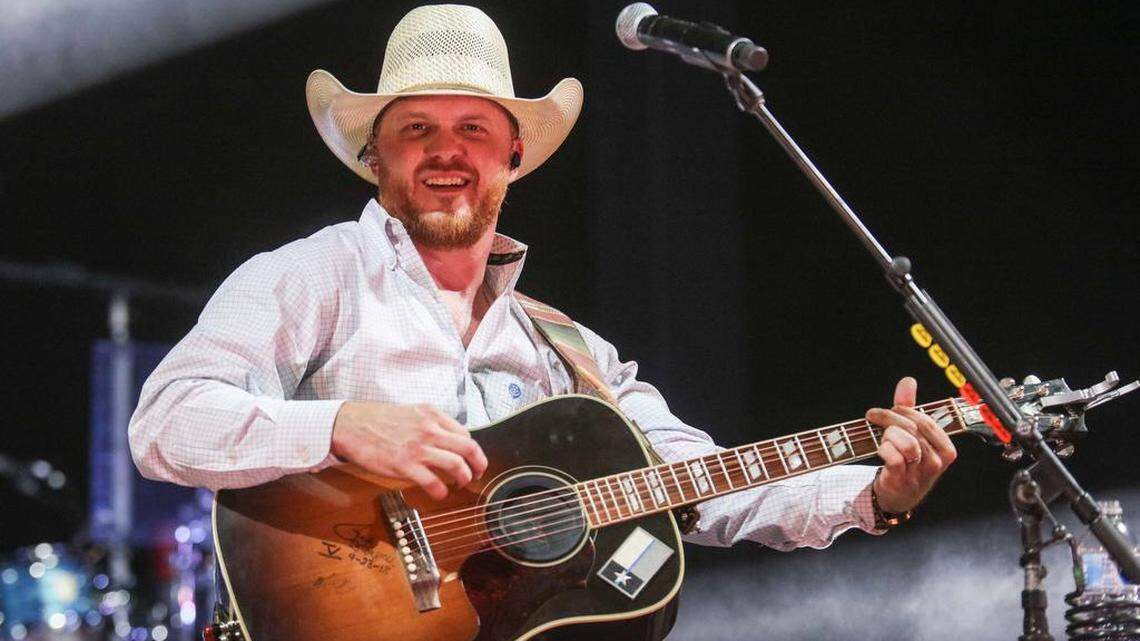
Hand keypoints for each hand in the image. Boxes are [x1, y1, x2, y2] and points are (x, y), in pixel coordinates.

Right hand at [331, 401, 487, 500]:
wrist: (351, 425)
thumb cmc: (378, 420)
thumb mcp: (412, 412)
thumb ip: (432, 424)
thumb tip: (450, 440)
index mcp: (433, 415)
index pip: (465, 435)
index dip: (472, 451)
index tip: (471, 460)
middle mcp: (430, 430)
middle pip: (469, 449)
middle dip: (478, 466)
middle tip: (476, 475)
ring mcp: (418, 448)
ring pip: (457, 466)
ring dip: (464, 478)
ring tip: (459, 484)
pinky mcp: (405, 466)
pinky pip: (434, 482)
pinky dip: (441, 491)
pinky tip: (439, 493)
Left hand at [866, 377, 956, 512]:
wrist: (897, 496)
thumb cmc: (906, 461)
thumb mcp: (911, 434)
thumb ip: (909, 407)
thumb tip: (908, 380)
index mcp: (945, 449)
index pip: (925, 420)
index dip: (904, 411)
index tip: (889, 409)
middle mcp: (936, 462)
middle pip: (913, 429)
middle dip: (890, 418)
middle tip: (875, 416)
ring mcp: (920, 473)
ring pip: (905, 442)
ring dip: (887, 436)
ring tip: (882, 439)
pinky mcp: (902, 480)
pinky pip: (893, 457)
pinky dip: (883, 449)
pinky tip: (880, 450)